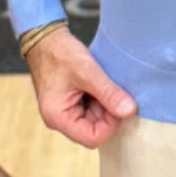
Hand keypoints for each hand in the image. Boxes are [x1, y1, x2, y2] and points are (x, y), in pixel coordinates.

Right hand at [25, 25, 137, 147]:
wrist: (46, 38)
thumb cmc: (60, 53)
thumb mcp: (88, 72)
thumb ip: (109, 93)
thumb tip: (130, 111)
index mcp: (58, 117)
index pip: (93, 138)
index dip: (111, 124)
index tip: (118, 103)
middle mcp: (59, 119)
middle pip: (94, 129)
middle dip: (108, 112)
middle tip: (112, 89)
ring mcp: (64, 112)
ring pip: (94, 119)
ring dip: (104, 104)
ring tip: (103, 83)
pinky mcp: (70, 103)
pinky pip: (90, 109)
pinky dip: (99, 99)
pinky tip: (98, 83)